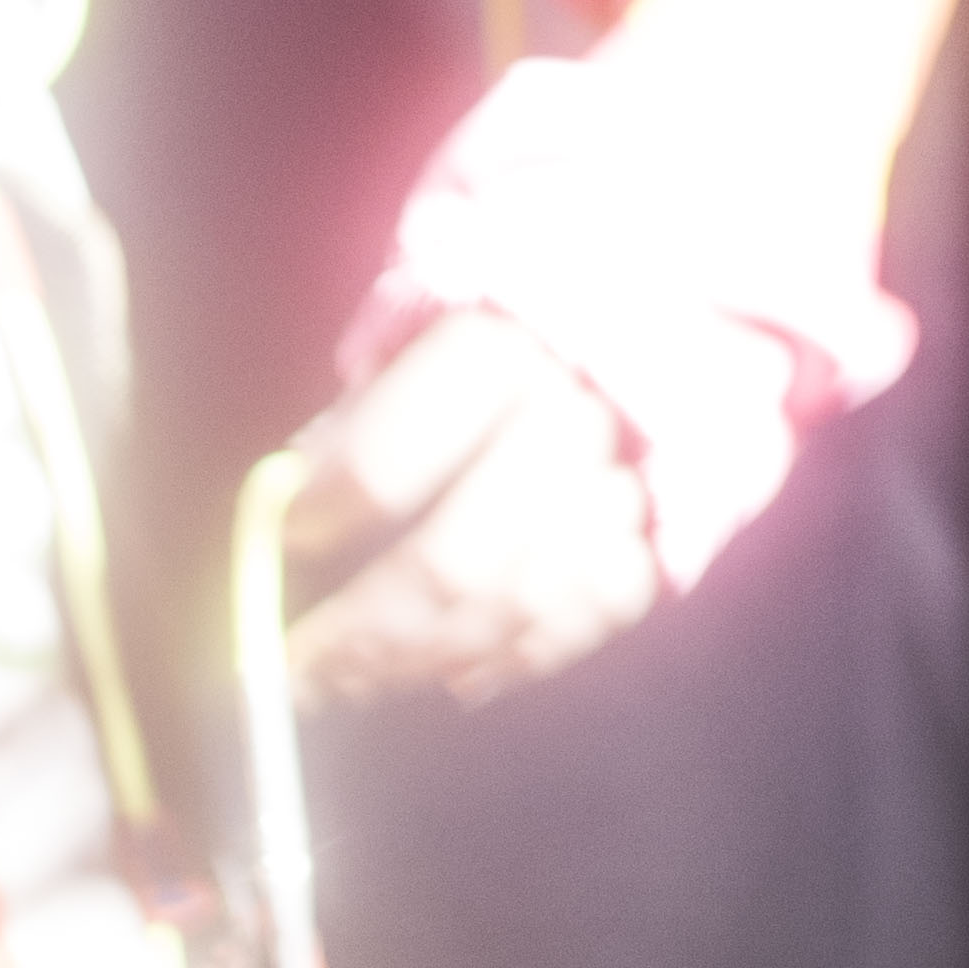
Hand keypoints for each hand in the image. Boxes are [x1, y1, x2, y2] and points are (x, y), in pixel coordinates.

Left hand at [272, 312, 662, 708]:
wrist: (686, 291)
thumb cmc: (519, 301)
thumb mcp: (427, 307)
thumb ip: (367, 400)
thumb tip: (292, 492)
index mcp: (496, 348)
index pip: (386, 462)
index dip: (329, 517)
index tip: (282, 542)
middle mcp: (569, 417)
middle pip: (451, 563)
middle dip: (365, 631)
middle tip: (300, 664)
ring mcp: (632, 483)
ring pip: (513, 608)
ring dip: (425, 658)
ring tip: (356, 676)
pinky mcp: (679, 532)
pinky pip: (590, 618)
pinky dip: (519, 654)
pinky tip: (454, 669)